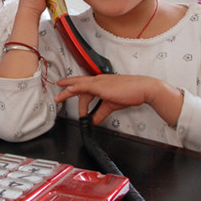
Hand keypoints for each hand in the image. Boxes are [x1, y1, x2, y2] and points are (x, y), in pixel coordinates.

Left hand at [56, 75, 181, 125]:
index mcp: (102, 83)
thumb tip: (94, 120)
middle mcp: (99, 80)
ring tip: (59, 97)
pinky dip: (75, 88)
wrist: (142, 89)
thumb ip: (101, 112)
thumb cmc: (132, 93)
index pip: (85, 86)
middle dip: (67, 91)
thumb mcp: (113, 105)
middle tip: (57, 97)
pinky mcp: (101, 86)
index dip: (75, 89)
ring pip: (79, 84)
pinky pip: (84, 86)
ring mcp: (100, 82)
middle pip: (78, 84)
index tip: (66, 92)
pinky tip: (68, 90)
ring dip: (68, 91)